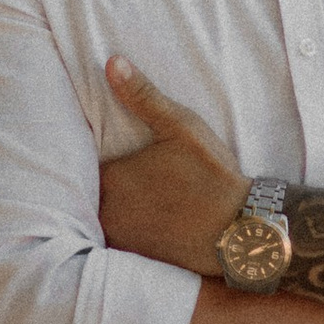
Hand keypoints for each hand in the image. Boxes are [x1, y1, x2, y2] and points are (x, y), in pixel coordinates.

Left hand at [98, 57, 247, 269]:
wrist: (243, 230)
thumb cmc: (210, 174)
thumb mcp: (180, 127)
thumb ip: (141, 95)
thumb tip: (111, 61)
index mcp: (111, 180)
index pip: (80, 165)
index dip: (87, 157)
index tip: (101, 150)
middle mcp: (109, 215)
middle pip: (89, 195)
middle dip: (96, 185)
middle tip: (115, 174)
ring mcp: (124, 242)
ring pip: (103, 221)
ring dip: (109, 210)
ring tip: (129, 198)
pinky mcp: (140, 262)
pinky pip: (120, 244)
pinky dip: (125, 233)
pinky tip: (144, 223)